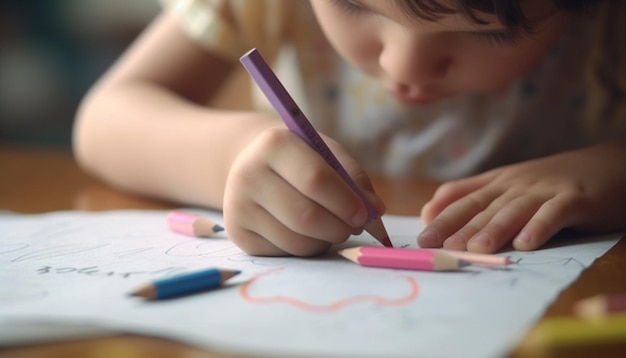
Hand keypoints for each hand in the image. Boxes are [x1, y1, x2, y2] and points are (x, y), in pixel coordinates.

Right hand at [223, 127, 383, 255]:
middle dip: (339, 227)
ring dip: (326, 240)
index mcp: (274, 144)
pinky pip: (286, 252)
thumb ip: (353, 177)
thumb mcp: (325, 152)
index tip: (365, 214)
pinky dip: (307, 247)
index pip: (316, 180)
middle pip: (305, 216)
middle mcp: (248, 174)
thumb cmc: (299, 158)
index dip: (346, 202)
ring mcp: (238, 207)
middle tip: (354, 227)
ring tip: (332, 227)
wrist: (253, 165)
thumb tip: (375, 210)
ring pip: (297, 240)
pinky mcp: (238, 235)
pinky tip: (308, 232)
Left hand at [418, 142, 625, 252]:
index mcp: (499, 183)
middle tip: (436, 247)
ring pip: (513, 211)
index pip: (463, 199)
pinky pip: (554, 214)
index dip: (442, 218)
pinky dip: (539, 227)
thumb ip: (472, 195)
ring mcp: (545, 190)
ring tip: (475, 249)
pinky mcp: (575, 199)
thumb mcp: (509, 185)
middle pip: (482, 207)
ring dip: (493, 229)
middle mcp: (517, 185)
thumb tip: (429, 211)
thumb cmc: (553, 182)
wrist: (609, 164)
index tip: (421, 237)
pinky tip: (526, 244)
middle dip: (457, 227)